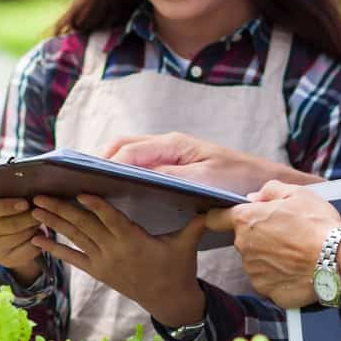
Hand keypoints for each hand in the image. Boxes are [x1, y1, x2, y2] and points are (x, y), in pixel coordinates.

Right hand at [0, 197, 42, 283]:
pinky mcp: (4, 259)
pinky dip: (37, 241)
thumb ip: (10, 192)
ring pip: (20, 237)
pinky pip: (27, 250)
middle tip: (40, 211)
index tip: (25, 203)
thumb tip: (29, 190)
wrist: (4, 229)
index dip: (8, 206)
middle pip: (9, 225)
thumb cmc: (6, 205)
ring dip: (34, 228)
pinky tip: (39, 234)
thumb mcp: (3, 195)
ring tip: (39, 220)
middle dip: (28, 217)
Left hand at [28, 194, 206, 326]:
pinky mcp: (98, 272)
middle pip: (85, 227)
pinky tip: (34, 239)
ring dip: (53, 224)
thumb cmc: (178, 268)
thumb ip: (196, 221)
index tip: (79, 191)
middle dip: (61, 210)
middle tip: (40, 195)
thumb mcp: (187, 243)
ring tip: (33, 209)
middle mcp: (115, 252)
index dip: (95, 205)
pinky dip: (53, 249)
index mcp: (135, 241)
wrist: (169, 301)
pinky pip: (72, 259)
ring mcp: (104, 263)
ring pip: (75, 239)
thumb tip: (217, 202)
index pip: (112, 219)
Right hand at [103, 132, 308, 193]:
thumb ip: (172, 177)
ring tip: (84, 188)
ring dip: (107, 170)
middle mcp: (169, 146)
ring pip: (128, 157)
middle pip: (122, 148)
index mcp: (174, 145)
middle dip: (98, 162)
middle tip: (74, 182)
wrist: (266, 186)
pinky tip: (113, 195)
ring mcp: (170, 157)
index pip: (129, 149)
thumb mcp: (206, 182)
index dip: (105, 164)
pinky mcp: (173, 170)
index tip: (85, 179)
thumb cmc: (239, 182)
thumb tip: (139, 174)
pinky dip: (122, 178)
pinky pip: (140, 169)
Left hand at [206, 180, 340, 306]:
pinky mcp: (265, 289)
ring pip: (255, 261)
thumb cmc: (318, 226)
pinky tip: (296, 269)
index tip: (225, 217)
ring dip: (269, 257)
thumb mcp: (298, 194)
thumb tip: (254, 198)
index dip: (220, 216)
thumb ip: (269, 191)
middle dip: (259, 236)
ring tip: (295, 253)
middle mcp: (244, 247)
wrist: (338, 262)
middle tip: (286, 234)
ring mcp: (253, 271)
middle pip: (243, 240)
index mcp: (247, 220)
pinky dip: (278, 275)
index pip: (215, 218)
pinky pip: (267, 280)